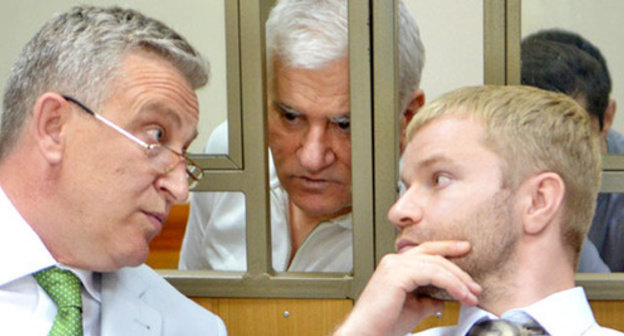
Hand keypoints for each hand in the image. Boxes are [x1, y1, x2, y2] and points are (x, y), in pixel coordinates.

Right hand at [334, 241, 481, 335]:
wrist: (367, 333)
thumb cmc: (384, 324)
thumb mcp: (415, 308)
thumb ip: (429, 299)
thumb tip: (444, 299)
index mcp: (396, 266)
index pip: (426, 251)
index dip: (447, 248)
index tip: (465, 249)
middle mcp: (394, 261)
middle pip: (434, 255)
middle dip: (459, 269)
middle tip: (475, 285)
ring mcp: (394, 265)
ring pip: (436, 265)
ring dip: (459, 280)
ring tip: (472, 294)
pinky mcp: (397, 274)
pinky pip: (433, 274)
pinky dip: (451, 284)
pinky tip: (460, 294)